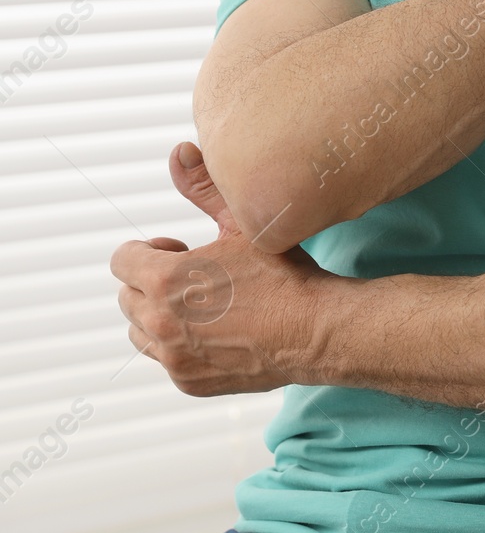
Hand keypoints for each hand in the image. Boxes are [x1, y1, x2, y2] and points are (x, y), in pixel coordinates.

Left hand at [109, 142, 342, 395]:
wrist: (316, 331)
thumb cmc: (286, 276)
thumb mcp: (244, 223)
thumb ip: (204, 186)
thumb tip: (179, 151)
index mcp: (166, 279)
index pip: (121, 260)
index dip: (148, 251)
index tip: (177, 249)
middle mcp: (160, 322)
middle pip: (126, 297)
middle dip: (152, 284)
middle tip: (194, 277)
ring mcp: (173, 357)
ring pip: (140, 333)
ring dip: (159, 316)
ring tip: (201, 306)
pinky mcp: (188, 381)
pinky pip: (166, 360)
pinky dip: (183, 346)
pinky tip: (218, 332)